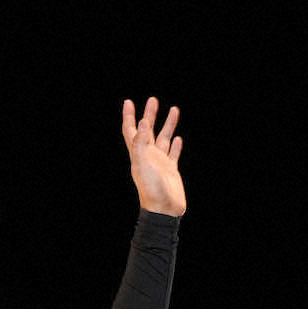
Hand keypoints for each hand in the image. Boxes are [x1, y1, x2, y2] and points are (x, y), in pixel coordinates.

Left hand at [122, 97, 186, 216]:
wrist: (163, 209)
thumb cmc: (151, 189)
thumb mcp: (143, 164)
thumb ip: (141, 144)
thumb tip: (143, 122)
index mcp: (138, 154)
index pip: (131, 130)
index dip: (129, 116)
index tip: (129, 101)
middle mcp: (148, 156)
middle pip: (148, 131)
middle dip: (150, 115)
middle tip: (153, 99)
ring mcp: (159, 162)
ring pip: (163, 138)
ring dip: (167, 125)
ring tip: (173, 109)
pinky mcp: (170, 169)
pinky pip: (173, 153)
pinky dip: (176, 145)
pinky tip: (178, 138)